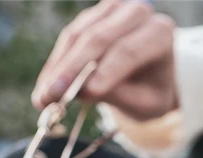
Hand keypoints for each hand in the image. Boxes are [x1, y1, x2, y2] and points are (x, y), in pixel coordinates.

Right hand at [33, 0, 176, 120]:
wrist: (151, 75)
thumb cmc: (151, 91)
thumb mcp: (144, 103)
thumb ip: (118, 95)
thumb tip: (79, 91)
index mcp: (159, 33)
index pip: (128, 51)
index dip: (104, 71)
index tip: (85, 94)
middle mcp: (136, 13)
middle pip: (99, 39)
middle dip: (72, 70)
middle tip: (51, 96)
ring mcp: (111, 10)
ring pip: (78, 36)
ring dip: (58, 68)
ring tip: (43, 97)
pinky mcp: (91, 16)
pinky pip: (69, 38)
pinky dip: (56, 64)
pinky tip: (45, 85)